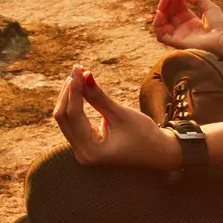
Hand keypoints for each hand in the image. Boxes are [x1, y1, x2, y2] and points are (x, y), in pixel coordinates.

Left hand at [53, 64, 180, 168]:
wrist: (159, 153)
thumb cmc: (144, 134)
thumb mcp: (121, 113)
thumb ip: (98, 96)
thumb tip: (83, 74)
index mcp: (92, 150)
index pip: (73, 114)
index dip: (74, 89)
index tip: (79, 68)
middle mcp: (82, 154)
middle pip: (63, 117)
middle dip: (68, 92)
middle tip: (78, 69)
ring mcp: (82, 152)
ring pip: (65, 119)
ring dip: (69, 97)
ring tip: (79, 74)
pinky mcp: (85, 146)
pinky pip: (72, 122)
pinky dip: (75, 105)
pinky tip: (79, 88)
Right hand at [153, 0, 222, 52]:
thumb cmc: (221, 25)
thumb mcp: (208, 6)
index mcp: (192, 22)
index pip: (178, 7)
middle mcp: (184, 29)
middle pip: (169, 14)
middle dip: (167, 2)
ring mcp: (180, 36)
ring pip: (162, 23)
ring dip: (161, 10)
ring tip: (164, 0)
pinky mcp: (177, 43)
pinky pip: (160, 35)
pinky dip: (157, 24)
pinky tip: (160, 13)